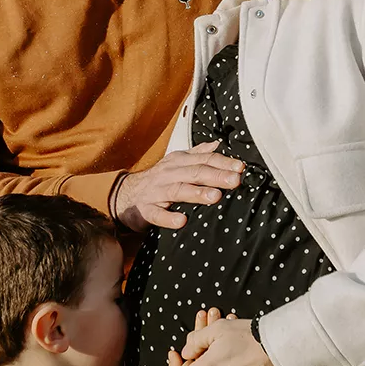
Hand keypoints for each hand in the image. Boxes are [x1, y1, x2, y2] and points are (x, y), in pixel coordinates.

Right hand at [114, 142, 244, 231]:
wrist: (124, 194)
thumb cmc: (158, 180)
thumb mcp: (176, 163)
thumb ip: (197, 154)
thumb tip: (217, 144)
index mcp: (178, 163)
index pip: (203, 160)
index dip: (222, 163)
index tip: (240, 168)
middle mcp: (168, 174)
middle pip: (194, 173)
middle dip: (216, 176)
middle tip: (235, 180)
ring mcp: (156, 192)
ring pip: (178, 191)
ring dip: (197, 193)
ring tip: (215, 197)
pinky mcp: (145, 210)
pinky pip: (157, 214)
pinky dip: (168, 218)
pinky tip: (182, 221)